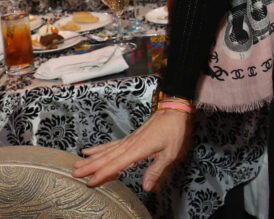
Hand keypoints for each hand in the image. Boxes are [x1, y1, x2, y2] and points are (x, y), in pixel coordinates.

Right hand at [72, 109, 191, 191]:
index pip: (116, 165)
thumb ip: (157, 170)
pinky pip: (111, 144)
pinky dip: (99, 148)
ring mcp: (128, 140)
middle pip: (106, 158)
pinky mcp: (130, 137)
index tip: (90, 183)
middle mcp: (130, 144)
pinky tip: (89, 150)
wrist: (174, 111)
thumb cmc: (174, 130)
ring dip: (91, 158)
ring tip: (76, 164)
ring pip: (106, 151)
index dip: (102, 175)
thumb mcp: (171, 153)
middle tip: (74, 174)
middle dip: (90, 167)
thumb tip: (147, 187)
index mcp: (138, 149)